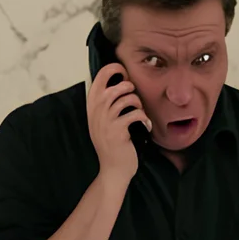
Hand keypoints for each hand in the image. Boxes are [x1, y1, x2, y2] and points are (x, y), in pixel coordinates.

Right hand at [86, 63, 146, 183]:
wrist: (113, 170)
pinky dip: (144, 119)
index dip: (114, 69)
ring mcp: (105, 123)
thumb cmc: (113, 143)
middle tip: (134, 96)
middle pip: (112, 87)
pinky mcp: (117, 132)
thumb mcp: (105, 121)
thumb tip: (125, 81)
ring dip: (138, 103)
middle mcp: (96, 113)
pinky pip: (135, 114)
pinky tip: (146, 126)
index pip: (99, 77)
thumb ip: (108, 103)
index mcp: (92, 107)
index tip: (125, 74)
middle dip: (127, 87)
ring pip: (126, 99)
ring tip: (140, 112)